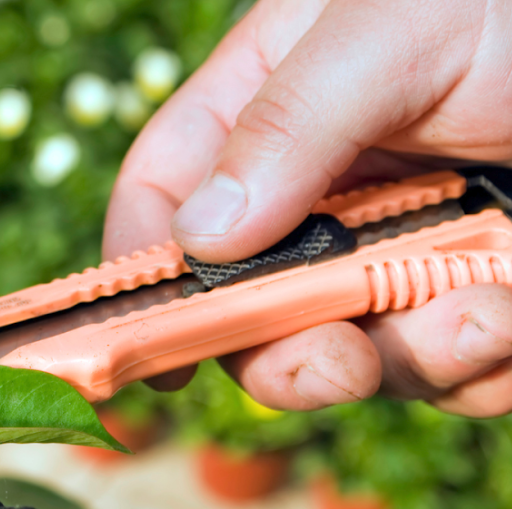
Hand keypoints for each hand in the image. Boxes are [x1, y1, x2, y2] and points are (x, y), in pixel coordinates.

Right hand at [104, 0, 511, 415]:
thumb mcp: (389, 31)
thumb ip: (285, 125)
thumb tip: (200, 238)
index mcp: (261, 114)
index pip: (166, 193)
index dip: (141, 273)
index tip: (155, 352)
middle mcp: (309, 195)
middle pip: (248, 307)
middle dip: (286, 354)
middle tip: (339, 365)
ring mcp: (383, 252)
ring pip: (352, 352)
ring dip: (412, 358)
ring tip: (489, 315)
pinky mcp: (455, 291)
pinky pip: (446, 367)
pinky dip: (481, 365)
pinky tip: (511, 313)